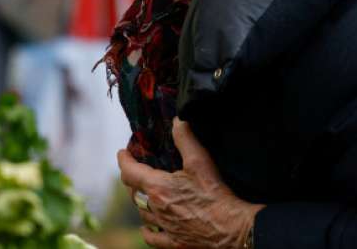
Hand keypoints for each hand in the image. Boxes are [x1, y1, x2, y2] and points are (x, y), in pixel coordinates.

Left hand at [117, 118, 264, 248]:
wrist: (233, 228)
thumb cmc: (215, 194)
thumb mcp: (200, 161)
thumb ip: (185, 138)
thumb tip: (177, 120)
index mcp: (157, 188)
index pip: (129, 171)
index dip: (124, 160)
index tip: (123, 153)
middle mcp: (155, 208)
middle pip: (132, 192)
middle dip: (132, 179)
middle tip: (136, 171)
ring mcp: (163, 227)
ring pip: (142, 213)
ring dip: (140, 202)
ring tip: (143, 194)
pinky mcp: (174, 242)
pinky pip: (152, 237)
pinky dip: (148, 230)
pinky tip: (147, 227)